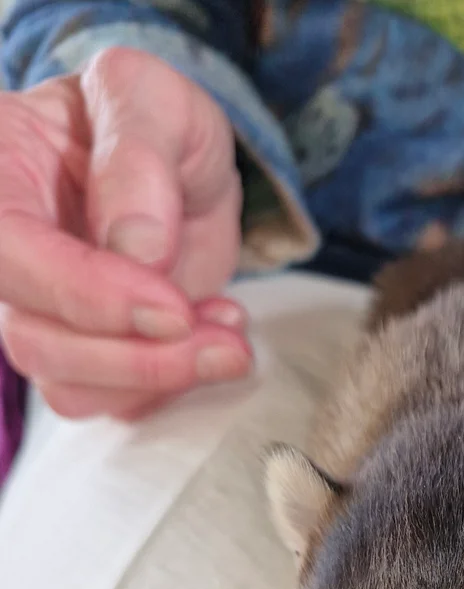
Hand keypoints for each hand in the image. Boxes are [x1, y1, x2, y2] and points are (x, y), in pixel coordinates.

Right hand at [0, 45, 249, 419]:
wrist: (174, 166)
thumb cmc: (152, 122)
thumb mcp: (154, 98)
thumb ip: (141, 153)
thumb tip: (138, 246)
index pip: (11, 254)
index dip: (87, 294)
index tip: (171, 310)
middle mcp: (5, 255)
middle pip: (35, 342)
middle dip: (137, 359)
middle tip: (225, 343)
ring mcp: (40, 314)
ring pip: (71, 389)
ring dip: (160, 381)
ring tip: (230, 337)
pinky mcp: (85, 356)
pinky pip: (113, 402)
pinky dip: (172, 387)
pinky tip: (215, 336)